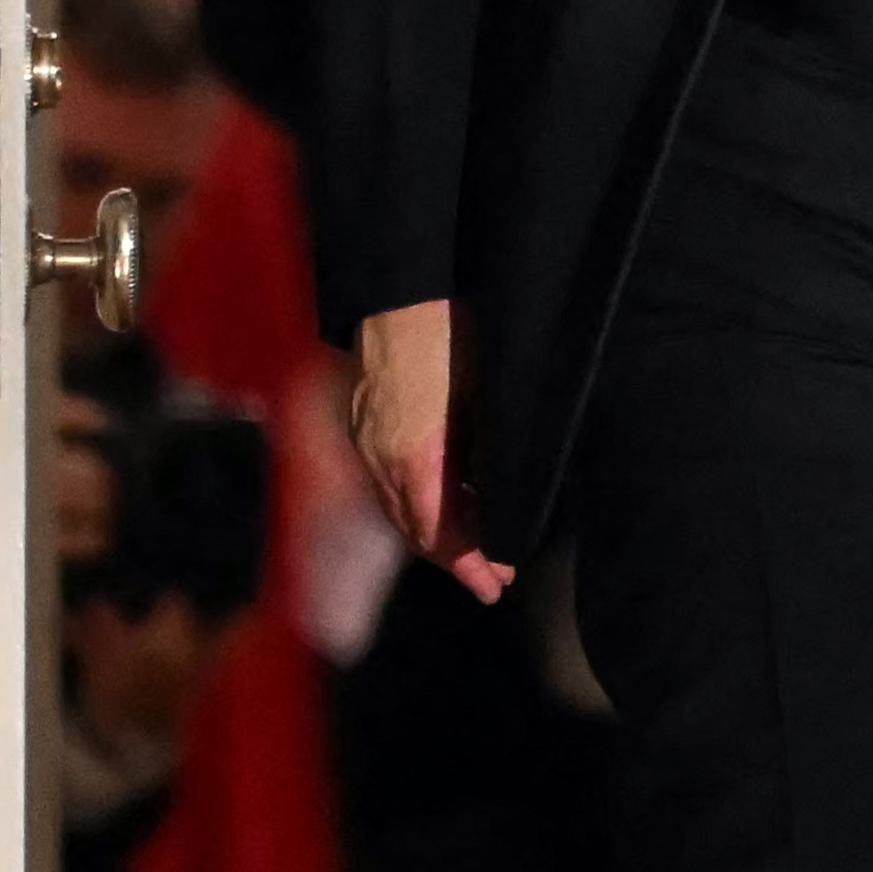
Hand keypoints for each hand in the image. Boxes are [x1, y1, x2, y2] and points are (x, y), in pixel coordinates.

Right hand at [348, 297, 514, 604]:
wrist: (400, 290)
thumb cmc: (451, 335)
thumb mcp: (485, 398)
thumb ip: (490, 455)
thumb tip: (510, 498)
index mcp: (416, 458)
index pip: (438, 535)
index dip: (468, 564)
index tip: (495, 582)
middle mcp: (383, 460)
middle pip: (414, 530)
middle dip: (453, 559)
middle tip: (491, 576)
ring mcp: (367, 442)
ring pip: (398, 508)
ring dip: (433, 533)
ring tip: (473, 543)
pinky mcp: (362, 424)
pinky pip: (387, 482)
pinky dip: (415, 503)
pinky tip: (445, 497)